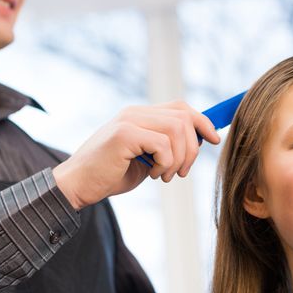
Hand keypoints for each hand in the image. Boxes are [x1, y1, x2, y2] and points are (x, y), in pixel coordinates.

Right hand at [52, 101, 219, 209]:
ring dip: (178, 159)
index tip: (215, 138)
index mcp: (140, 115)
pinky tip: (153, 175)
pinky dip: (165, 163)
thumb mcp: (145, 158)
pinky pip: (163, 144)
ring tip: (165, 176)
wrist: (78, 185)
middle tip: (182, 172)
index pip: (180, 107)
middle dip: (192, 148)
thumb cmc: (110, 174)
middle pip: (183, 117)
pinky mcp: (124, 134)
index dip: (202, 121)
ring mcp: (128, 120)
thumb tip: (197, 141)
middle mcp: (135, 112)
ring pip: (177, 130)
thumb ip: (166, 146)